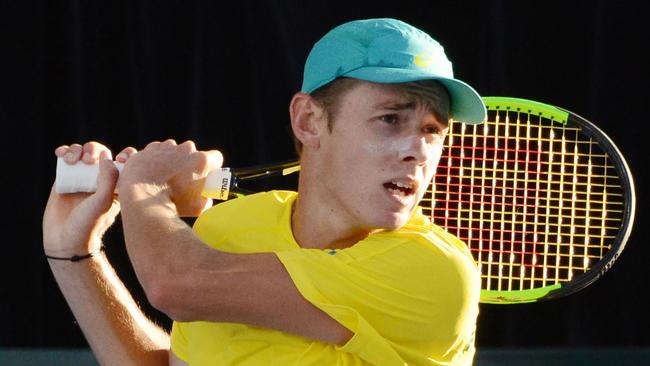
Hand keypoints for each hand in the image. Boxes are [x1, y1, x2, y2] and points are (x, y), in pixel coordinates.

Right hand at [43, 142, 119, 256]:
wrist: (65, 240)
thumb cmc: (89, 224)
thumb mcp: (104, 201)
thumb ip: (109, 179)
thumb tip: (107, 157)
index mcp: (117, 185)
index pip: (125, 162)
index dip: (125, 154)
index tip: (120, 158)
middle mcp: (100, 180)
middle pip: (101, 153)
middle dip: (94, 149)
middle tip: (89, 160)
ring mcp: (82, 178)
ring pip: (82, 154)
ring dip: (77, 150)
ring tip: (73, 160)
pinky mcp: (65, 179)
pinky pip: (66, 159)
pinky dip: (64, 152)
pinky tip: (61, 153)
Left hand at [117, 139, 222, 216]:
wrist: (141, 197)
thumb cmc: (173, 203)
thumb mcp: (199, 207)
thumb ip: (207, 198)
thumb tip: (206, 196)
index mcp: (202, 160)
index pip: (216, 157)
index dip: (212, 167)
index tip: (206, 176)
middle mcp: (186, 149)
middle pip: (193, 154)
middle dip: (190, 164)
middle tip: (182, 181)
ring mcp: (167, 146)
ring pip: (174, 151)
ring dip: (172, 161)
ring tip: (164, 179)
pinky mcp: (150, 148)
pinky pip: (156, 152)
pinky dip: (155, 160)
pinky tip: (151, 174)